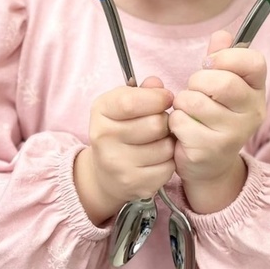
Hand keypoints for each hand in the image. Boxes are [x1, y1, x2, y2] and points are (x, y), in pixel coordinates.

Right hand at [75, 76, 174, 224]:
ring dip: (168, 143)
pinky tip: (157, 160)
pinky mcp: (134, 184)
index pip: (132, 101)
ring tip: (158, 143)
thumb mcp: (123, 105)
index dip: (157, 98)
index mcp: (101, 112)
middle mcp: (104, 138)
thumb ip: (143, 92)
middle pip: (155, 124)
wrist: (105, 174)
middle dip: (165, 122)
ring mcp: (117, 164)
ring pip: (166, 147)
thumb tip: (157, 84)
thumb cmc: (120, 131)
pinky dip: (168, 163)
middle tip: (160, 125)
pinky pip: (168, 168)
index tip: (166, 99)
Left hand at [169, 31, 266, 212]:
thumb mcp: (221, 84)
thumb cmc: (213, 116)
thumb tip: (222, 34)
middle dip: (198, 81)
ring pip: (196, 101)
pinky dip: (175, 122)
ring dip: (183, 102)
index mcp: (257, 90)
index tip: (210, 64)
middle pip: (223, 82)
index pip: (254, 62)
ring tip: (188, 110)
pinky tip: (183, 129)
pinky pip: (182, 122)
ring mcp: (234, 133)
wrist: (210, 164)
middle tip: (194, 90)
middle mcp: (253, 112)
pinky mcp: (212, 149)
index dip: (227, 57)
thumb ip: (221, 57)